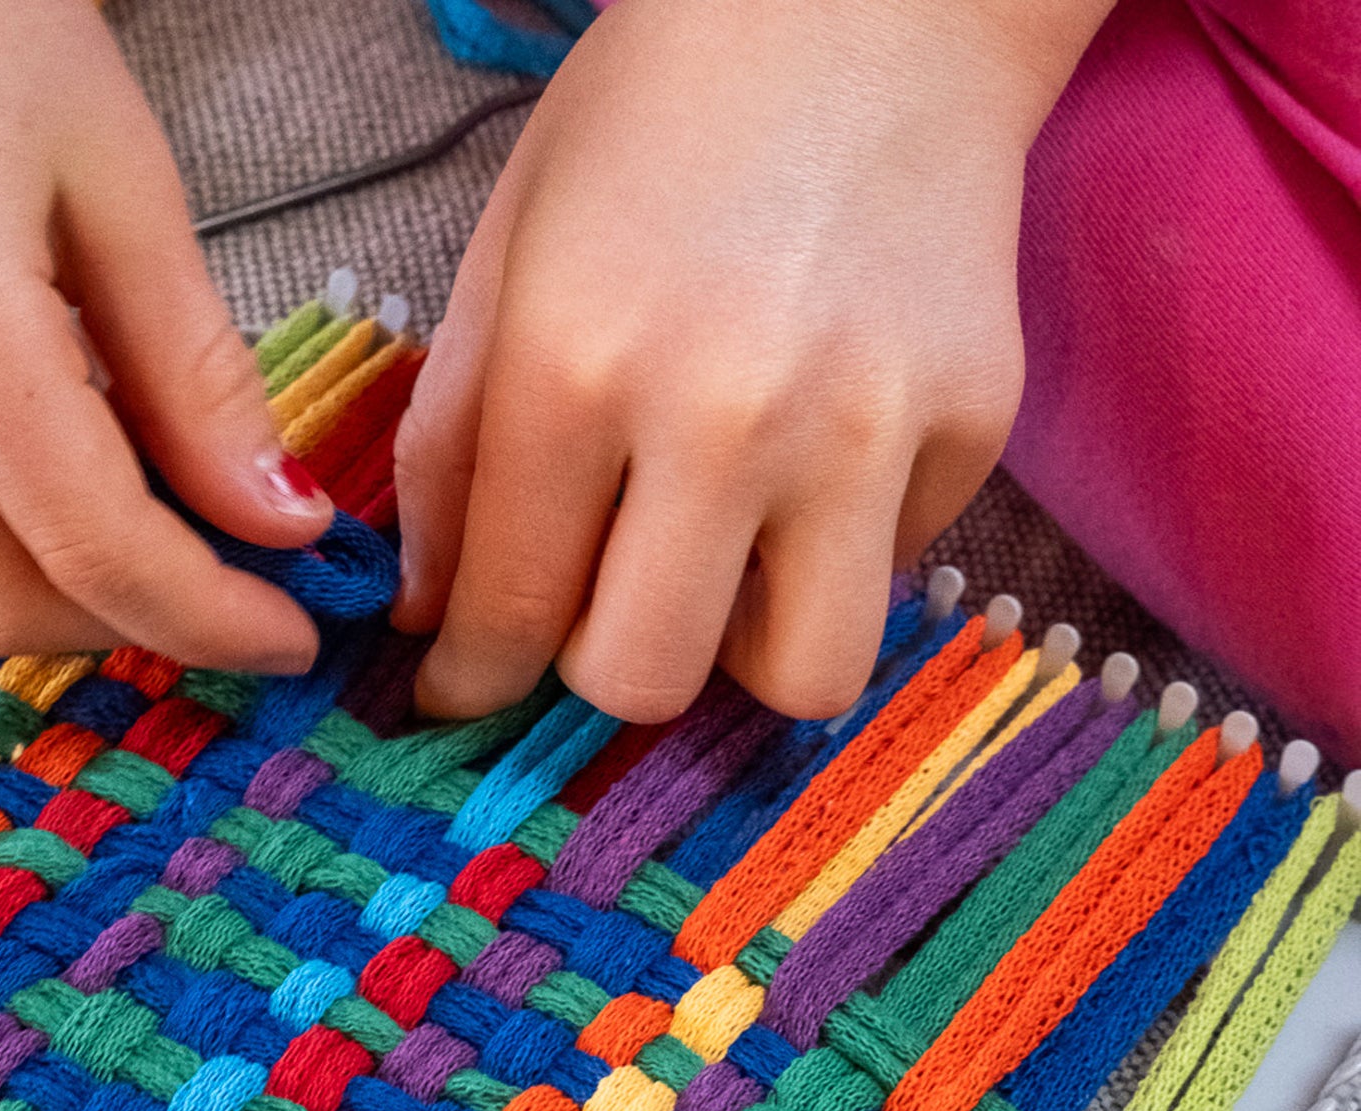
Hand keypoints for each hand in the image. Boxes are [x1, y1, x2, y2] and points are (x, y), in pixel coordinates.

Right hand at [0, 0, 332, 671]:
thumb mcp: (122, 181)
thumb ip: (197, 377)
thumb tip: (277, 520)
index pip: (97, 549)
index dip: (209, 618)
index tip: (298, 638)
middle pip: (7, 605)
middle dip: (135, 626)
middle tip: (245, 594)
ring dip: (77, 584)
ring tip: (183, 526)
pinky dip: (20, 528)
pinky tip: (97, 469)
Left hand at [393, 0, 1111, 721]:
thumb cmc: (656, 118)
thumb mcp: (506, 256)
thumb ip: (452, 447)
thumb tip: (434, 615)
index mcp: (578, 364)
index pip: (512, 609)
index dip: (474, 680)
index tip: (467, 689)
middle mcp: (727, 416)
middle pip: (647, 680)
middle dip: (603, 670)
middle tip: (601, 604)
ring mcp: (870, 428)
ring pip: (804, 677)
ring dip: (742, 651)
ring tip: (723, 566)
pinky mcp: (978, 424)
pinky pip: (892, 576)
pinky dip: (838, 554)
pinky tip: (816, 457)